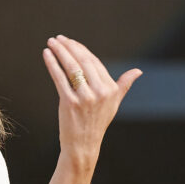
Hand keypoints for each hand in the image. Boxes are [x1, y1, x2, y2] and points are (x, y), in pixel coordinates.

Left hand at [42, 34, 141, 170]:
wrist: (83, 145)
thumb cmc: (98, 122)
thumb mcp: (114, 103)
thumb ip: (124, 85)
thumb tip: (138, 71)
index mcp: (111, 89)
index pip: (94, 62)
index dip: (80, 49)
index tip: (69, 42)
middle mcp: (100, 92)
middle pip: (82, 61)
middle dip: (69, 47)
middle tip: (58, 39)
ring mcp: (84, 97)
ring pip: (71, 67)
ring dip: (59, 52)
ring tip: (51, 42)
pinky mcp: (69, 102)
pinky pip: (59, 78)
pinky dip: (52, 64)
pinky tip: (46, 54)